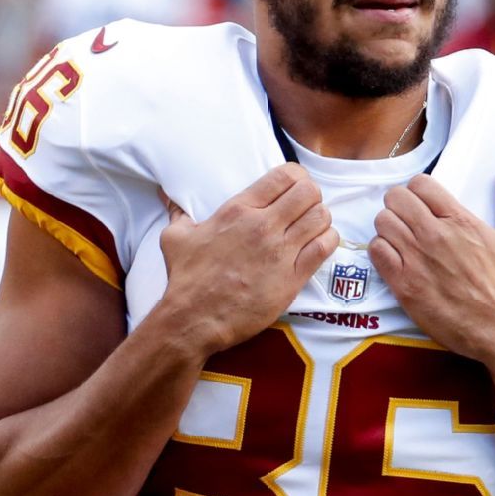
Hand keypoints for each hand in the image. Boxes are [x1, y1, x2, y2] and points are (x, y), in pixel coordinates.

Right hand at [159, 163, 338, 353]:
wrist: (194, 320)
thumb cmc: (186, 279)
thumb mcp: (176, 238)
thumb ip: (177, 211)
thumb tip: (167, 195)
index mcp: (239, 210)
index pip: (284, 176)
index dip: (297, 176)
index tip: (294, 185)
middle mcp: (264, 226)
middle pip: (309, 192)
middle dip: (311, 195)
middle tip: (305, 206)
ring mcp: (280, 252)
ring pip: (321, 217)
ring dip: (321, 218)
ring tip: (312, 225)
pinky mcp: (292, 278)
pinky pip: (324, 247)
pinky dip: (328, 240)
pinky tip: (319, 243)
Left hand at [370, 173, 494, 360]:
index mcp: (460, 221)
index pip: (420, 184)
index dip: (418, 190)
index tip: (422, 202)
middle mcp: (434, 235)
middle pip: (395, 198)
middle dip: (399, 205)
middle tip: (407, 218)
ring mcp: (416, 260)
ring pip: (382, 222)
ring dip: (389, 227)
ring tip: (400, 238)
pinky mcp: (403, 285)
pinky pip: (376, 251)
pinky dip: (381, 250)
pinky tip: (394, 258)